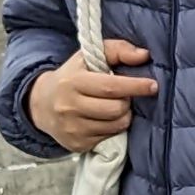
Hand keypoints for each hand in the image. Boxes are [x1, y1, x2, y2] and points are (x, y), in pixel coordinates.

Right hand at [32, 37, 157, 151]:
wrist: (41, 104)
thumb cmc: (73, 76)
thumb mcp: (88, 57)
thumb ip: (117, 50)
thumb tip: (144, 55)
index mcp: (73, 82)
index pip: (111, 87)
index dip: (136, 87)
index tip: (153, 85)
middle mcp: (70, 106)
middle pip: (116, 109)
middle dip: (128, 102)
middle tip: (124, 96)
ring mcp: (72, 128)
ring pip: (116, 125)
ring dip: (123, 115)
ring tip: (114, 106)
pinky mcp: (77, 144)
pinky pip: (109, 138)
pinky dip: (113, 128)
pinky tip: (104, 119)